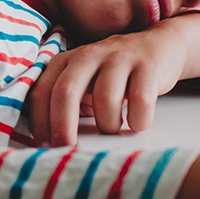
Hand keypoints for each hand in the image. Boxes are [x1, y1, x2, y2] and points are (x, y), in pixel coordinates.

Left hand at [27, 13, 199, 145]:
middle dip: (64, 127)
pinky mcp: (147, 66)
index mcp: (65, 61)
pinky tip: (137, 123)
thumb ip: (67, 104)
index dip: (40, 123)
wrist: (159, 47)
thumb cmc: (113, 76)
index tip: (45, 147)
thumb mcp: (84, 82)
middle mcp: (88, 55)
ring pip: (105, 98)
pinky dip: (138, 120)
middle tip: (70, 151)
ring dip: (108, 125)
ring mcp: (118, 58)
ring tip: (113, 131)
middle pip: (66, 92)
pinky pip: (140, 100)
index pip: (42, 92)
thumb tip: (54, 145)